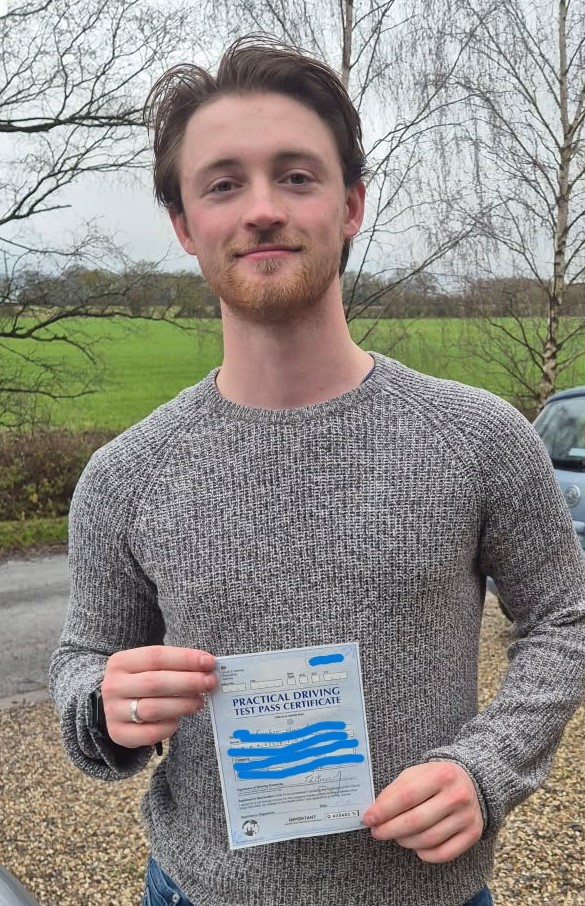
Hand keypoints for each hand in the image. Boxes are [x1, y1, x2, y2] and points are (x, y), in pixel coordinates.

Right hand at [100, 645, 216, 748]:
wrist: (114, 705)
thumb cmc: (140, 681)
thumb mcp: (148, 667)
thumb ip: (174, 665)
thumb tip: (207, 667)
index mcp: (120, 662)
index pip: (156, 656)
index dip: (185, 658)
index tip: (209, 662)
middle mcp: (113, 686)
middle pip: (155, 682)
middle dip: (188, 682)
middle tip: (210, 682)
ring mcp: (113, 711)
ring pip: (152, 709)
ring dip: (182, 705)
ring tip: (200, 701)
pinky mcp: (118, 733)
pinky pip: (149, 734)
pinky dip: (168, 727)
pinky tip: (178, 720)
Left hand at [362, 761, 483, 862]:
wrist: (471, 782)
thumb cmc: (436, 778)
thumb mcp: (416, 773)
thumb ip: (395, 790)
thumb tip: (375, 812)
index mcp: (441, 775)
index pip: (406, 796)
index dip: (384, 810)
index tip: (368, 818)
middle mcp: (457, 795)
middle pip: (415, 821)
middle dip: (390, 829)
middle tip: (377, 832)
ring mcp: (466, 816)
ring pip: (427, 840)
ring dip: (405, 841)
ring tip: (395, 836)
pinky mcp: (472, 834)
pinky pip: (443, 854)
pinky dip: (424, 854)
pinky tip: (415, 846)